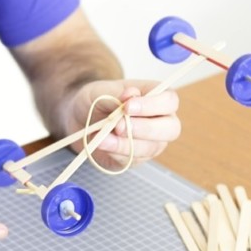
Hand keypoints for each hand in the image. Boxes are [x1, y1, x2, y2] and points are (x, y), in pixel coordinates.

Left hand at [63, 79, 180, 169]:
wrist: (79, 118)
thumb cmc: (95, 100)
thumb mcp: (100, 91)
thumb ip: (116, 93)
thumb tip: (131, 94)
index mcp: (156, 97)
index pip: (169, 101)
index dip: (152, 105)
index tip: (127, 106)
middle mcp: (160, 121)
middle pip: (171, 129)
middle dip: (145, 128)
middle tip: (119, 126)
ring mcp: (150, 143)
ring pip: (150, 148)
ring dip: (125, 144)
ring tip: (101, 137)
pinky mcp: (135, 159)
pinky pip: (131, 159)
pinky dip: (114, 152)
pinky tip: (100, 143)